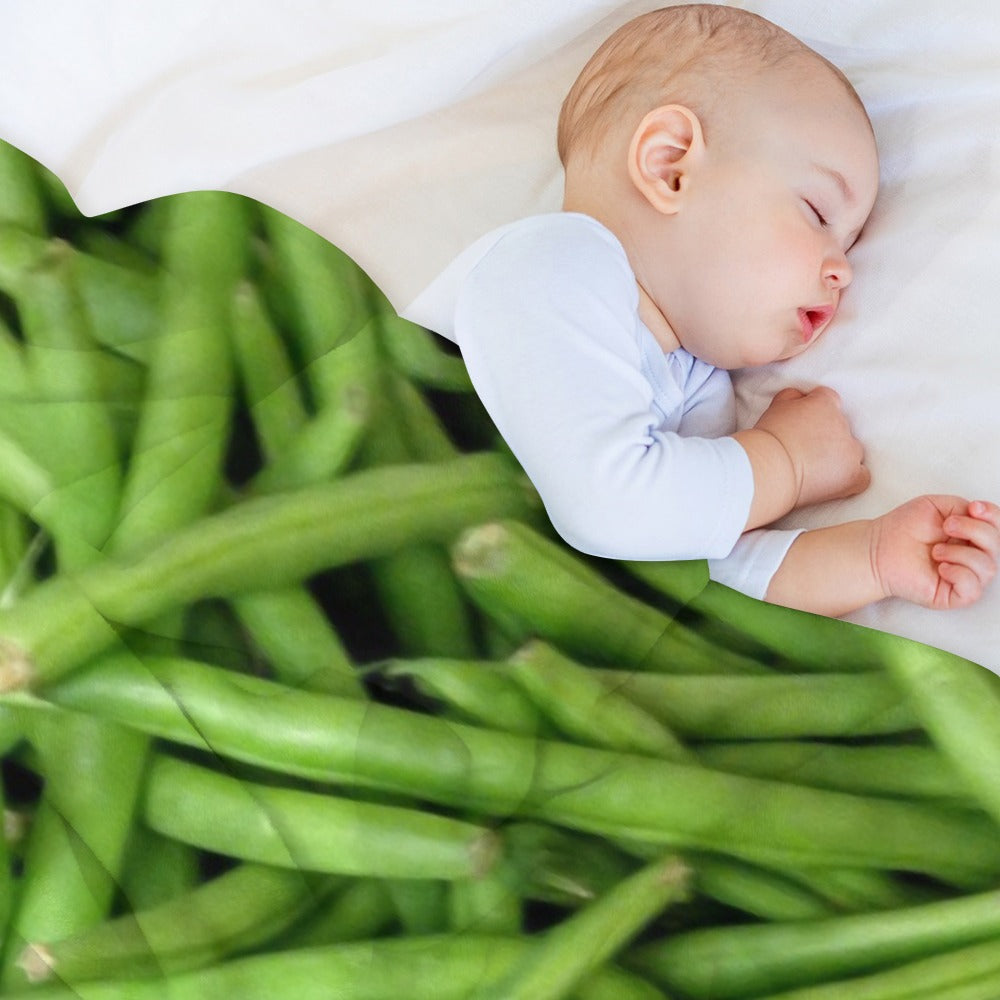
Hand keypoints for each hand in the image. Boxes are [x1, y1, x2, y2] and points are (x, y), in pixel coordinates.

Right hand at [753, 386, 869, 507]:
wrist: (770, 467)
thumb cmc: (768, 438)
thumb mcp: (776, 406)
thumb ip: (793, 397)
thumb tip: (801, 397)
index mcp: (825, 403)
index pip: (828, 400)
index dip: (815, 412)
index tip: (803, 424)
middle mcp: (843, 424)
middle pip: (841, 427)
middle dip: (826, 435)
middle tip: (804, 448)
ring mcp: (850, 450)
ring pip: (852, 450)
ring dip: (839, 456)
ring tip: (816, 467)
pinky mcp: (852, 475)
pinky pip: (862, 475)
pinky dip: (852, 478)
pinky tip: (836, 482)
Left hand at [871, 497, 999, 608]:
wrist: (877, 548)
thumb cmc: (903, 528)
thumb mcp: (936, 506)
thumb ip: (963, 507)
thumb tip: (980, 515)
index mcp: (971, 535)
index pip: (998, 528)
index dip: (993, 516)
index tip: (974, 508)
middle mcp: (972, 556)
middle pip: (997, 546)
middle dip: (975, 531)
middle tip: (947, 526)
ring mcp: (965, 577)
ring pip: (988, 568)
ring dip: (960, 553)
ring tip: (935, 550)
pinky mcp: (953, 595)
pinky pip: (973, 589)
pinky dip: (959, 574)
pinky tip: (940, 567)